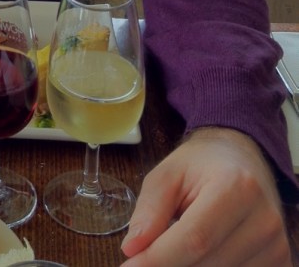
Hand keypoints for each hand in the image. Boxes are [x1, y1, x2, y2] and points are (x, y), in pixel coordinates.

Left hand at [121, 127, 291, 265]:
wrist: (242, 157)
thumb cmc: (202, 164)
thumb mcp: (167, 174)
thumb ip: (149, 210)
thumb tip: (132, 249)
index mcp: (236, 187)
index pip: (194, 239)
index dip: (158, 260)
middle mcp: (263, 219)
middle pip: (206, 263)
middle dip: (169, 264)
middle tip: (146, 255)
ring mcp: (276, 244)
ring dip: (190, 266)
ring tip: (179, 241)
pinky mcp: (281, 261)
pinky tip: (200, 254)